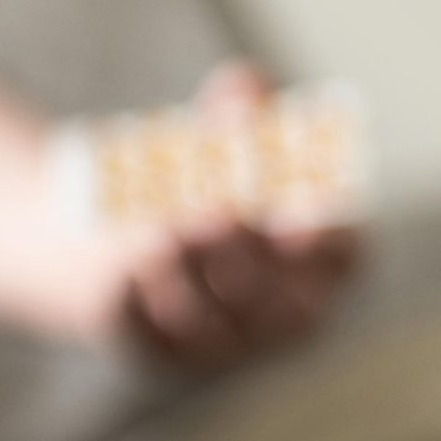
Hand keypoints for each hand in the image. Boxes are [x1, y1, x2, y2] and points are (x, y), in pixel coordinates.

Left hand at [111, 64, 362, 370]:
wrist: (94, 225)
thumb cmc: (190, 175)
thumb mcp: (220, 135)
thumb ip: (241, 106)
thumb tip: (244, 83)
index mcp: (318, 260)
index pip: (346, 258)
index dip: (326, 240)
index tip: (295, 217)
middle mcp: (279, 316)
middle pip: (282, 306)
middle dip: (248, 256)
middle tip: (215, 211)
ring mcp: (220, 347)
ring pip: (212, 327)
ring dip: (188, 274)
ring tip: (159, 226)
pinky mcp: (155, 356)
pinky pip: (149, 342)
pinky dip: (137, 303)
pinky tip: (123, 263)